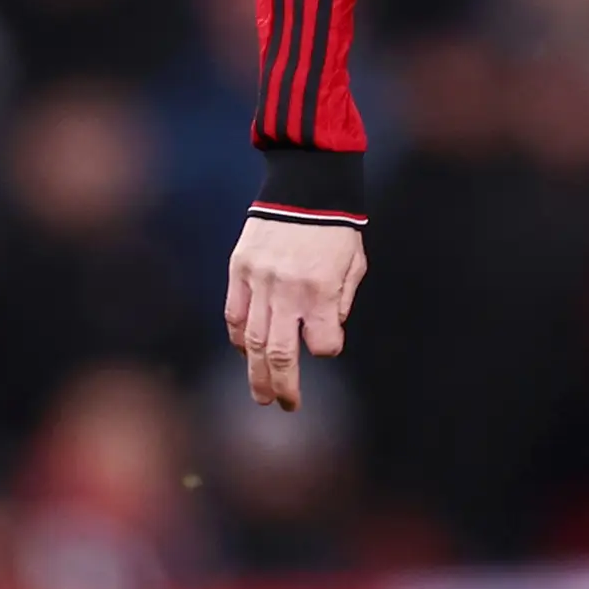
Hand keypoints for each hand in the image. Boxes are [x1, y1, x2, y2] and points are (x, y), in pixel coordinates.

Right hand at [224, 215, 367, 409]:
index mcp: (321, 289)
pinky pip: (234, 314)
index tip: (327, 345)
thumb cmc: (336, 226)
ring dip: (256, 372)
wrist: (305, 183)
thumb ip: (341, 301)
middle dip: (283, 385)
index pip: (323, 343)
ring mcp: (259, 281)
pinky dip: (239, 337)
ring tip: (261, 395)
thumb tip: (325, 332)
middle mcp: (288, 290)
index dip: (327, 348)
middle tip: (285, 405)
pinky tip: (245, 352)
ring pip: (254, 340)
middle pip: (281, 353)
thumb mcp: (354, 263)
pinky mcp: (240, 270)